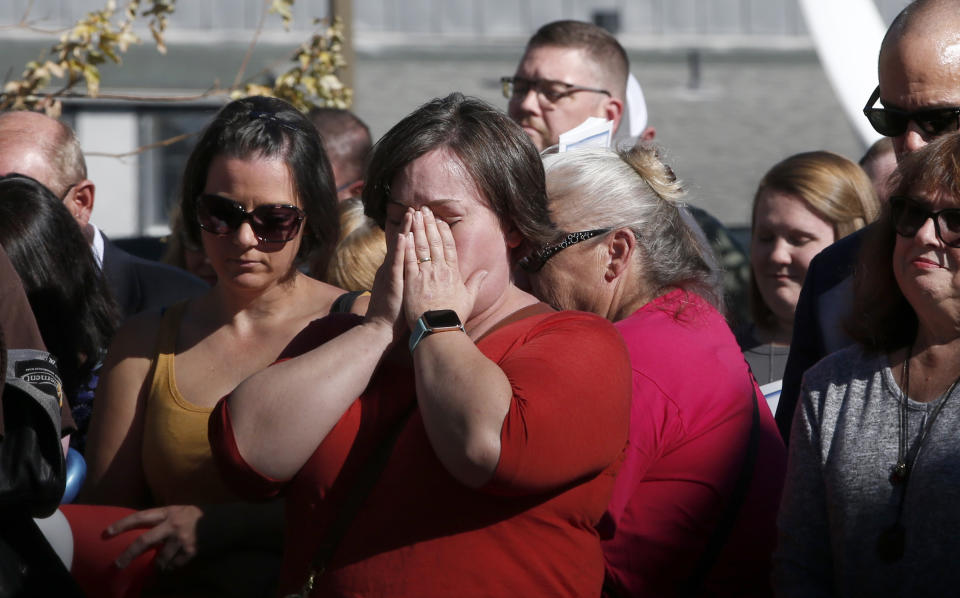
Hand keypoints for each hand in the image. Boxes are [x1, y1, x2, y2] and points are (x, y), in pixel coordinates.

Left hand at [106, 504, 203, 570]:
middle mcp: (172, 525)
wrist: (221, 523)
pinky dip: (172, 567)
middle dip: (129, 554)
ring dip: (157, 565)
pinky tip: (174, 564)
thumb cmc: (195, 517)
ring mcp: (181, 539)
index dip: (122, 525)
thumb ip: (161, 519)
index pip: (140, 517)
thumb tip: (140, 531)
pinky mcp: (190, 551)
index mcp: (167, 512)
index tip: (107, 533)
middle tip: (118, 565)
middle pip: (144, 541)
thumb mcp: (177, 511)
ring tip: (159, 567)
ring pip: (160, 559)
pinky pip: (174, 565)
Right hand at [363, 209, 410, 338]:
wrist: (381, 328)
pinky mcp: (391, 282)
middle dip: (410, 225)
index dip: (413, 232)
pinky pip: (396, 263)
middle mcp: (392, 268)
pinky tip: (404, 236)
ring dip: (405, 230)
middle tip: (417, 207)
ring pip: (400, 248)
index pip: (407, 247)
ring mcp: (390, 273)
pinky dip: (400, 249)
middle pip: (403, 242)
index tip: (422, 217)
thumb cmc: (395, 313)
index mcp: (397, 270)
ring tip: (412, 213)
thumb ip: (407, 278)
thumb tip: (416, 270)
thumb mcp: (402, 290)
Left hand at [403, 206, 485, 328]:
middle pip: (435, 241)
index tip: (439, 219)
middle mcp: (440, 270)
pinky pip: (409, 260)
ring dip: (417, 229)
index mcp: (453, 272)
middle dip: (429, 223)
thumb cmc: (453, 316)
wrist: (438, 329)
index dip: (444, 230)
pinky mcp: (412, 281)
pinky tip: (404, 234)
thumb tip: (485, 271)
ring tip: (413, 215)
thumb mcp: (468, 298)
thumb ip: (476, 282)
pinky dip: (407, 246)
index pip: (449, 246)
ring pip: (421, 247)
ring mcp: (426, 275)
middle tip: (424, 209)